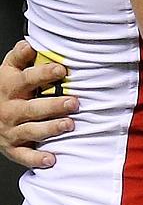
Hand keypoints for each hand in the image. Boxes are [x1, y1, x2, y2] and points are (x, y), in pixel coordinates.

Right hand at [0, 41, 77, 168]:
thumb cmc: (5, 88)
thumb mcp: (8, 70)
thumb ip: (20, 57)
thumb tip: (29, 44)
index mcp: (10, 87)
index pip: (26, 79)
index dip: (44, 74)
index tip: (61, 70)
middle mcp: (10, 109)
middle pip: (32, 108)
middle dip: (53, 106)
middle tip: (74, 102)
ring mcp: (10, 130)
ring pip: (31, 130)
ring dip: (51, 129)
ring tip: (69, 125)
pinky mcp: (12, 147)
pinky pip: (24, 155)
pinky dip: (37, 159)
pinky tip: (52, 159)